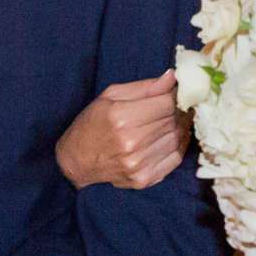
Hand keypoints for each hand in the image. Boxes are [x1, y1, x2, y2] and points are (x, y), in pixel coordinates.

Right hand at [55, 72, 189, 189]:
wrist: (76, 160)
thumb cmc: (92, 124)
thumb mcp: (110, 96)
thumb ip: (144, 87)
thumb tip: (172, 77)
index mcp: (121, 117)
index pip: (166, 103)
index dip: (175, 96)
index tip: (174, 93)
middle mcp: (131, 142)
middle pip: (173, 121)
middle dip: (178, 111)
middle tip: (176, 106)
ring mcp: (138, 163)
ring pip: (177, 139)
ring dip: (180, 128)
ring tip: (172, 121)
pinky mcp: (143, 178)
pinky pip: (174, 159)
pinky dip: (178, 146)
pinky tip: (170, 137)